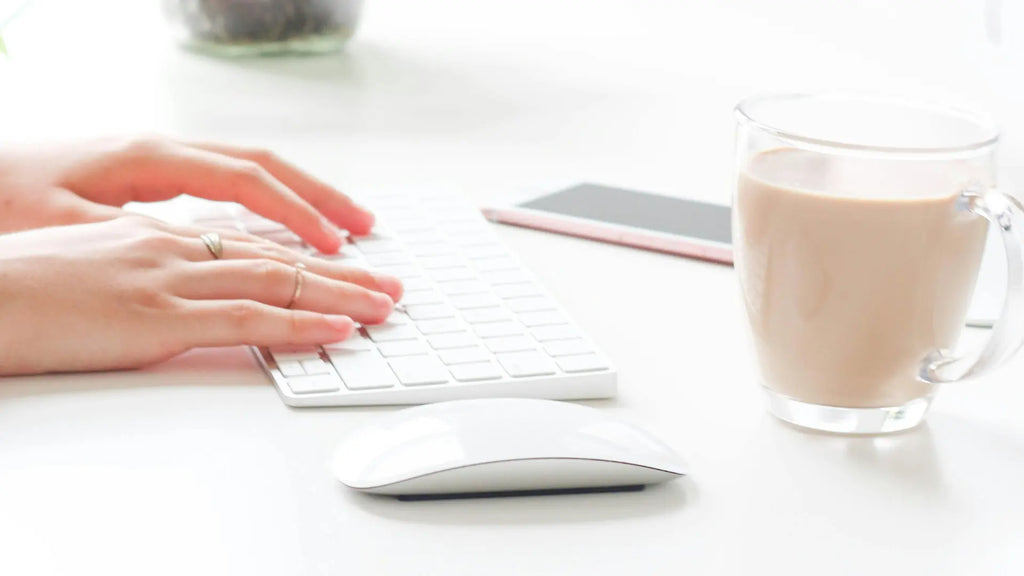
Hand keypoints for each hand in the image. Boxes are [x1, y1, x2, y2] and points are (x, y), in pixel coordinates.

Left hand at [0, 137, 373, 252]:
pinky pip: (230, 187)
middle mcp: (164, 153)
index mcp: (149, 159)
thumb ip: (135, 237)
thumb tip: (197, 254)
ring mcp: (162, 163)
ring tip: (348, 227)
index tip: (336, 246)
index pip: (246, 180)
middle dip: (322, 198)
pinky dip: (270, 206)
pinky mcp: (155, 179)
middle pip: (265, 166)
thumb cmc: (3, 202)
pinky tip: (287, 229)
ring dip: (304, 198)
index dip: (297, 214)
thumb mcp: (62, 224)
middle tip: (368, 230)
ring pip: (252, 172)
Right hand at [0, 217, 402, 374]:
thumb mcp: (96, 269)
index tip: (345, 266)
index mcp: (158, 236)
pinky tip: (337, 328)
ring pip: (274, 281)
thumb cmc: (21, 288)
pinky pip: (245, 318)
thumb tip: (183, 294)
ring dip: (338, 294)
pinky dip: (298, 323)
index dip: (304, 257)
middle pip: (276, 256)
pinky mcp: (157, 316)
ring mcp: (169, 280)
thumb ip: (147, 274)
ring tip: (384, 305)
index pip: (250, 244)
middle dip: (340, 272)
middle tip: (389, 284)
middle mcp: (173, 248)